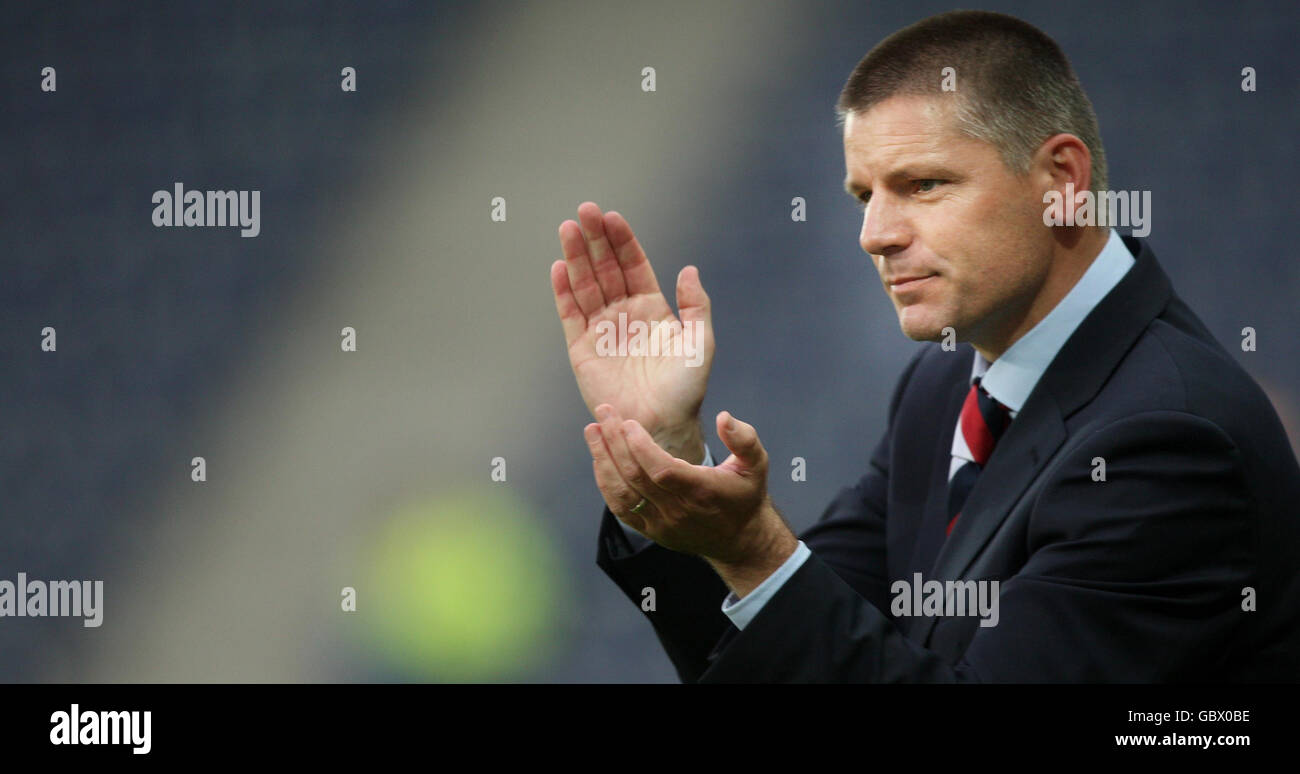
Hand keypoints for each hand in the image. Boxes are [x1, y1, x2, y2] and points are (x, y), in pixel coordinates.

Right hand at [552, 202, 713, 462]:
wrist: (663, 424)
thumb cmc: (686, 389)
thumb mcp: (701, 342)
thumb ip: (696, 305)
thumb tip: (688, 269)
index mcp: (652, 308)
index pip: (633, 266)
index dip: (623, 241)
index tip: (612, 217)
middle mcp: (624, 314)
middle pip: (605, 268)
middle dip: (595, 239)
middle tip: (585, 211)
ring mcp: (602, 330)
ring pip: (586, 285)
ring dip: (576, 257)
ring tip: (568, 229)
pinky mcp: (582, 350)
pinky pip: (571, 315)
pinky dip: (564, 291)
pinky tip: (559, 266)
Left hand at [584, 404, 797, 596]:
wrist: (739, 539)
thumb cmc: (745, 495)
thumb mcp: (756, 464)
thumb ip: (744, 439)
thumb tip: (724, 417)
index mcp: (702, 491)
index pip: (662, 470)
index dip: (641, 447)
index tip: (629, 422)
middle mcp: (678, 511)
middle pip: (636, 476)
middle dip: (615, 441)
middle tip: (604, 412)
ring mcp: (661, 523)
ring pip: (622, 493)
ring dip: (603, 460)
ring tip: (592, 430)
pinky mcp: (650, 530)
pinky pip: (620, 508)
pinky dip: (605, 483)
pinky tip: (599, 458)